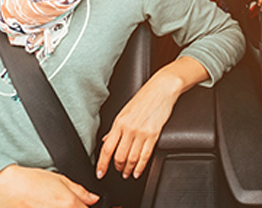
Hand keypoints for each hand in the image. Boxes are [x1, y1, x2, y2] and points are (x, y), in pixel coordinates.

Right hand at [0, 165, 98, 207]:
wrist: (5, 190)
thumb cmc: (29, 182)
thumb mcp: (59, 180)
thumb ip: (80, 191)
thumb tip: (93, 198)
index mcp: (70, 205)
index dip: (88, 207)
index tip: (87, 205)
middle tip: (61, 203)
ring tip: (50, 204)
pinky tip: (42, 206)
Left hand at [96, 56, 207, 180]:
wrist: (162, 88)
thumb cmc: (144, 97)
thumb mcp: (125, 110)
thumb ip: (115, 128)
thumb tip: (106, 141)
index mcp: (119, 122)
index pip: (107, 148)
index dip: (102, 164)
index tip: (100, 173)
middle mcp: (128, 128)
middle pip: (119, 156)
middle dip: (117, 168)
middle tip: (118, 171)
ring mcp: (141, 132)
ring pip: (131, 158)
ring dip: (128, 169)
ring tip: (127, 174)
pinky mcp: (153, 134)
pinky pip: (145, 156)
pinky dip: (140, 167)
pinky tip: (137, 172)